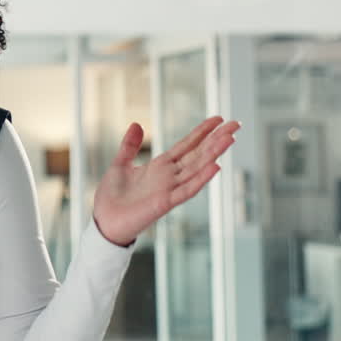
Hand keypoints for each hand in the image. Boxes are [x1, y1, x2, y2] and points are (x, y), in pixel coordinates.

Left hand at [93, 117, 240, 245]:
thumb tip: (136, 124)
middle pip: (197, 154)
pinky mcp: (164, 203)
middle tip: (235, 124)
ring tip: (230, 138)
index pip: (186, 146)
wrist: (104, 222)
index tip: (218, 119)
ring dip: (213, 154)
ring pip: (196, 168)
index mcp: (159, 166)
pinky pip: (186, 190)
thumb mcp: (119, 164)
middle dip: (216, 139)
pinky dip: (201, 179)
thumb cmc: (111, 197)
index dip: (201, 132)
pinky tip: (216, 166)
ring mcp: (169, 190)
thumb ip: (129, 146)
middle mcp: (169, 177)